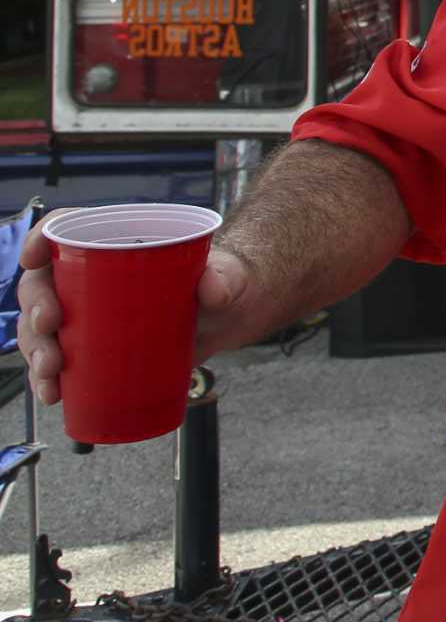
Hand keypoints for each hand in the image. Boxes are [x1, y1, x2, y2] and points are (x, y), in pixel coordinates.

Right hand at [17, 214, 257, 404]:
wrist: (236, 316)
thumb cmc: (227, 281)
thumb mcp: (230, 275)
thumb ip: (225, 278)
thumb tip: (213, 290)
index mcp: (121, 243)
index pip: (67, 229)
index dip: (41, 239)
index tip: (33, 259)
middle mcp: (96, 276)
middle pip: (45, 284)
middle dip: (37, 308)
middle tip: (51, 328)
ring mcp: (93, 314)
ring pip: (44, 327)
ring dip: (37, 349)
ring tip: (52, 372)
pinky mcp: (99, 347)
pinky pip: (60, 360)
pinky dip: (49, 377)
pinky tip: (53, 392)